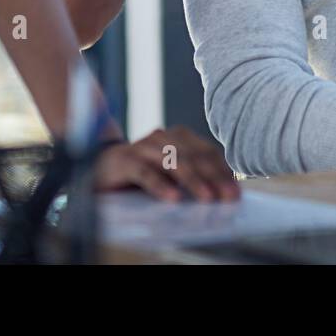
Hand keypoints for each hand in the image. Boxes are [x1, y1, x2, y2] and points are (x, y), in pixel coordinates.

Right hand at [93, 125, 238, 202]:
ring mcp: (143, 147)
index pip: (206, 152)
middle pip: (193, 157)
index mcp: (178, 137)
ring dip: (192, 181)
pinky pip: (145, 173)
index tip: (235, 192)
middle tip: (227, 197)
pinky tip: (173, 198)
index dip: (222, 171)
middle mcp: (162, 137)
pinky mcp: (125, 161)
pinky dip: (160, 186)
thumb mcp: (169, 173)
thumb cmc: (142, 171)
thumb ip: (190, 177)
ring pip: (173, 162)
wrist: (100, 165)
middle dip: (213, 178)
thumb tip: (221, 193)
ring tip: (207, 198)